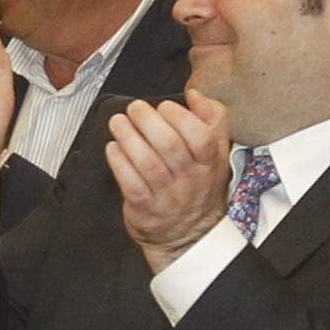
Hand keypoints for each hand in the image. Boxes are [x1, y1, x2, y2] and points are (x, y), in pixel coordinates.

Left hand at [103, 92, 234, 272]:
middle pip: (169, 145)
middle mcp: (190, 180)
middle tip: (134, 108)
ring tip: (118, 122)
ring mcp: (167, 196)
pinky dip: (118, 161)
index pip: (200, 137)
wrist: (188, 234)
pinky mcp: (144, 208)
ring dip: (128, 137)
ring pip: (147, 162)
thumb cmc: (199, 184)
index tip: (163, 106)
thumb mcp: (216, 152)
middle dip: (147, 121)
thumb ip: (212, 119)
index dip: (179, 117)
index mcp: (210, 163)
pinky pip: (129, 182)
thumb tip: (194, 94)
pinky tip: (113, 147)